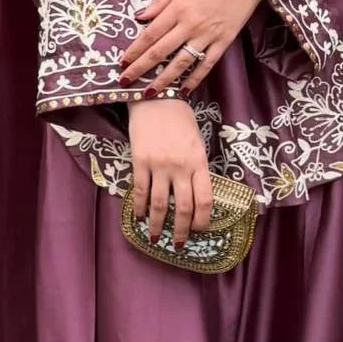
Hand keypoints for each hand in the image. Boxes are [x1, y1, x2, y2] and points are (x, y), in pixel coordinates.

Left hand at [119, 0, 263, 93]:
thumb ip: (160, 1)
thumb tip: (138, 17)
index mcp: (178, 8)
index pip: (150, 34)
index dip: (134, 50)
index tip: (122, 63)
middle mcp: (190, 24)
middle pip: (160, 52)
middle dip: (140, 69)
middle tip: (124, 82)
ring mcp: (207, 36)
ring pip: (180, 63)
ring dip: (163, 80)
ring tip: (149, 92)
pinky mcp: (222, 43)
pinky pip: (206, 65)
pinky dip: (194, 79)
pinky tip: (183, 90)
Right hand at [128, 99, 212, 247]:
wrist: (156, 97)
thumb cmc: (181, 120)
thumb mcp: (198, 143)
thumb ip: (197, 169)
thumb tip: (194, 196)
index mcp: (199, 162)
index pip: (204, 200)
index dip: (202, 220)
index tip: (198, 231)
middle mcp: (180, 167)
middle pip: (182, 208)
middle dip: (180, 230)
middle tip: (177, 244)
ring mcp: (159, 165)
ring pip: (158, 204)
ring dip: (157, 225)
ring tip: (155, 238)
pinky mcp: (139, 161)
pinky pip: (138, 191)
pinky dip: (138, 207)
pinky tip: (138, 217)